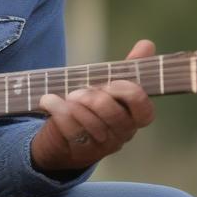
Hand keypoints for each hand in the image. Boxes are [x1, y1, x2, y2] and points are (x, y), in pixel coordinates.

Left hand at [30, 39, 156, 175]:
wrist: (63, 138)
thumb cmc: (91, 107)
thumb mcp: (108, 87)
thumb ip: (127, 69)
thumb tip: (147, 44)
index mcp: (134, 117)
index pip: (145, 111)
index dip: (129, 95)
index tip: (110, 83)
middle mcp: (122, 134)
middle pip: (117, 118)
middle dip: (97, 100)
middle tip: (79, 91)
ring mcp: (102, 146)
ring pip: (94, 126)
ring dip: (76, 107)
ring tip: (66, 95)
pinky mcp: (80, 152)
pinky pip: (72, 133)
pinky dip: (59, 113)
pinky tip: (49, 101)